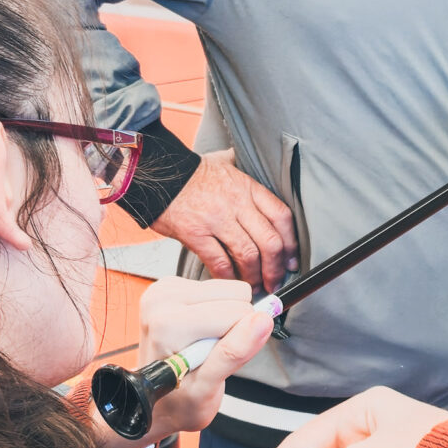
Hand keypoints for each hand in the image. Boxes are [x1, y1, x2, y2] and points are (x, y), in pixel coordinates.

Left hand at [91, 277, 274, 447]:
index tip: (217, 359)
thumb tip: (262, 321)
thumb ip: (233, 353)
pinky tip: (198, 334)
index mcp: (167, 324)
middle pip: (235, 295)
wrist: (156, 402)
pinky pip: (218, 289)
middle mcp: (161, 300)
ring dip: (224, 319)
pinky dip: (216, 312)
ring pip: (231, 290)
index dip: (239, 340)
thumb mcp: (207, 389)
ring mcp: (164, 290)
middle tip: (210, 353)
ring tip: (203, 345)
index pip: (237, 313)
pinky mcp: (172, 285)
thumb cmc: (179, 400)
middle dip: (232, 326)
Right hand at [153, 148, 297, 290]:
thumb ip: (244, 167)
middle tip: (276, 281)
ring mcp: (216, 219)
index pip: (281, 217)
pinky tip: (231, 283)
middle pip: (269, 241)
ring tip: (255, 287)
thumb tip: (258, 163)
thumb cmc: (190, 171)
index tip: (292, 260)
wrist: (156, 174)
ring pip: (248, 255)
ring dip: (255, 277)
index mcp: (248, 187)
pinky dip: (229, 277)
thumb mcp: (224, 161)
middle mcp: (236, 203)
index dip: (291, 243)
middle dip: (276, 268)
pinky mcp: (195, 234)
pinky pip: (219, 262)